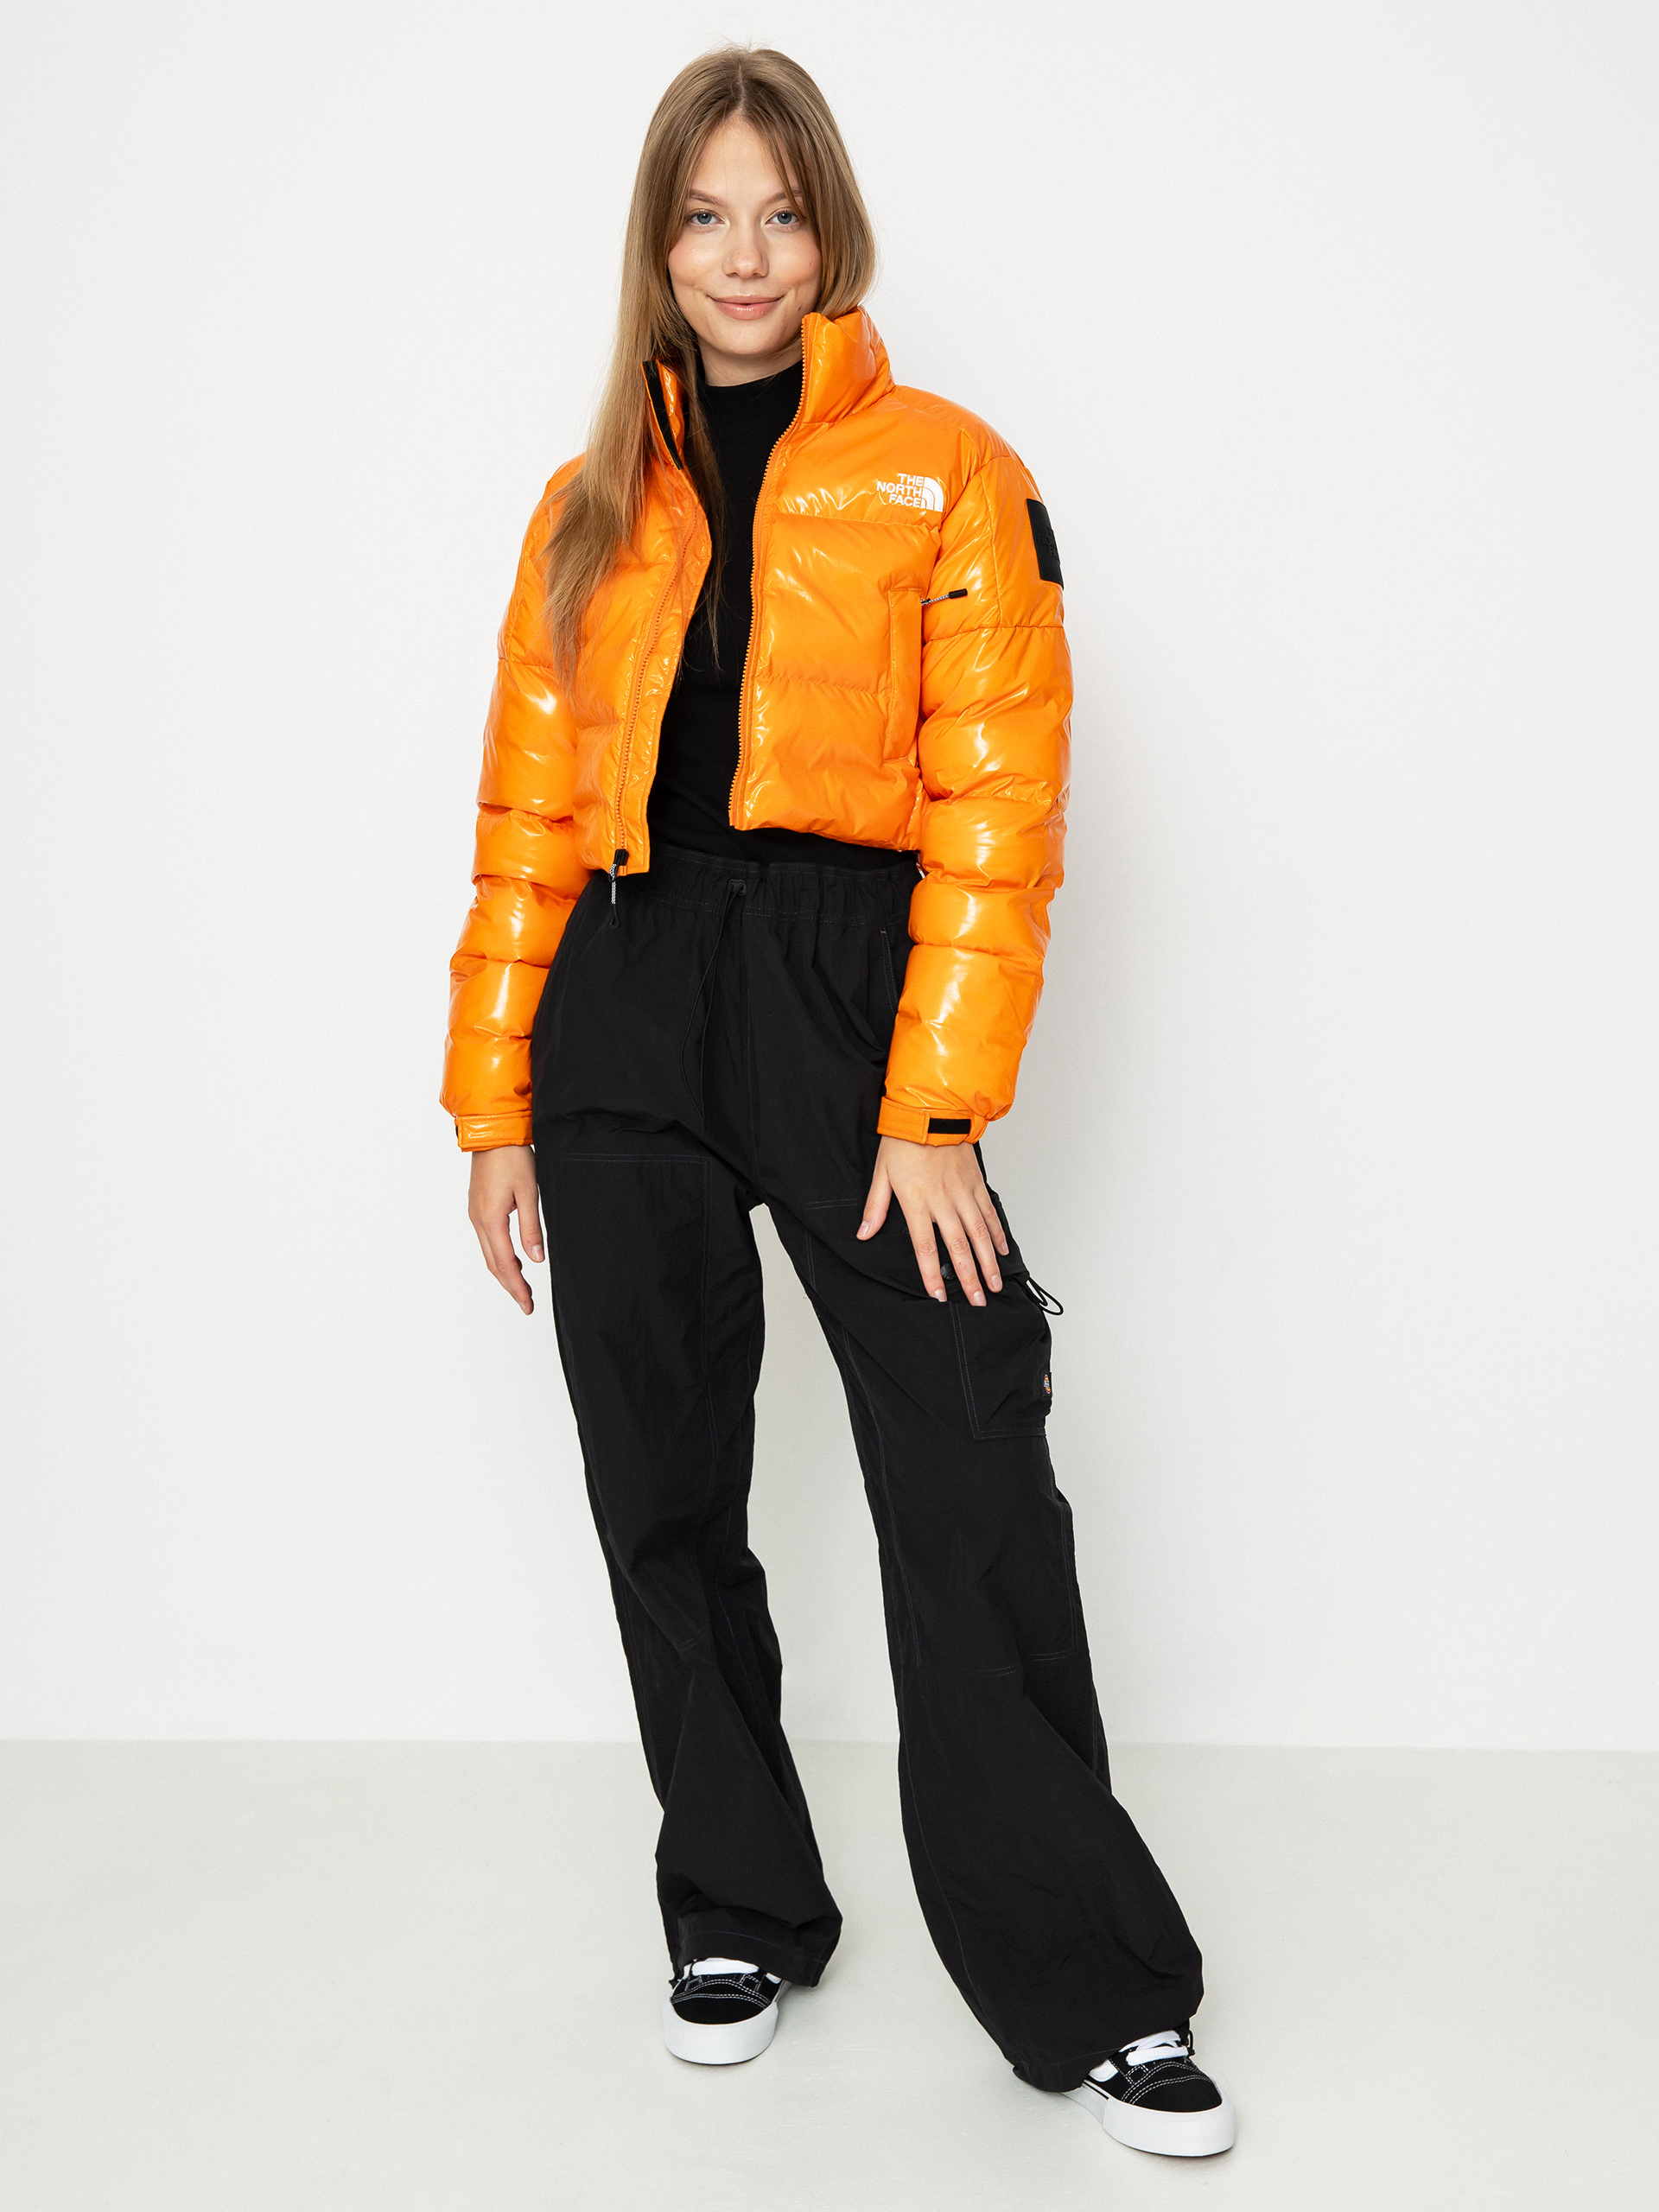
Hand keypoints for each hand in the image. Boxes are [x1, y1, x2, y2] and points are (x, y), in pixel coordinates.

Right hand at [467, 1145, 543, 1313]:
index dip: (517, 1286)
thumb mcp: (529, 1192)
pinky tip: (514, 1259)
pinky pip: (487, 1240)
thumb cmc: (513, 1157)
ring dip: (504, 1272)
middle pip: (493, 1264)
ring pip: (488, 1253)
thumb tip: (536, 1259)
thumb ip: (532, 1228)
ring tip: (522, 1287)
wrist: (493, 1133)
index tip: (527, 1304)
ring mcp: (475, 1214)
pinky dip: (499, 1255)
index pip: (505, 1263)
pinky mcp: (477, 1208)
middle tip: (526, 1304)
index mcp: (491, 1218)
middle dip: (510, 1286)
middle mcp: (478, 1220)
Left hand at [858, 1135, 1008, 1304]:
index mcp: (916, 1201)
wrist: (931, 1110)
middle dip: (969, 1277)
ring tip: (995, 1285)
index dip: (931, 1274)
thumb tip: (863, 1234)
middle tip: (978, 1301)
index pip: (925, 1246)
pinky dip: (997, 1233)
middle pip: (958, 1247)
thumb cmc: (903, 1140)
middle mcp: (943, 1201)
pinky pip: (989, 1212)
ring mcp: (963, 1192)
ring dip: (988, 1262)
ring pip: (979, 1234)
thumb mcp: (881, 1173)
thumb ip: (876, 1206)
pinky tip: (1002, 1251)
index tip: (939, 1295)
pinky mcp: (976, 1182)